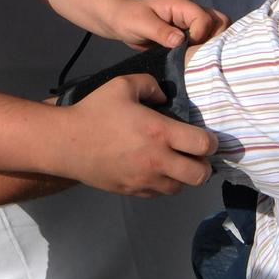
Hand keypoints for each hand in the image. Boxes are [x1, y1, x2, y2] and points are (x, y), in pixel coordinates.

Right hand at [59, 74, 216, 195]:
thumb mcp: (123, 85)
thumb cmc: (95, 111)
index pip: (204, 145)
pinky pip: (159, 193)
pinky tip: (154, 169)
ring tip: (174, 162)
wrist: (66, 142)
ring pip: (180, 187)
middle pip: (200, 175)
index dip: (212, 141)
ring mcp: (145, 179)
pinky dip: (163, 184)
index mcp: (160, 132)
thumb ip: (150, 85)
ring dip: (182, 176)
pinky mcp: (132, 191)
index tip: (206, 137)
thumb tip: (165, 98)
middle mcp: (158, 160)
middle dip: (203, 164)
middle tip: (194, 154)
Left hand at [107, 0, 230, 50]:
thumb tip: (180, 40)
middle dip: (215, 39)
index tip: (185, 47)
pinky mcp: (190, 36)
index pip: (205, 19)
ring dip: (212, 45)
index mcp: (182, 6)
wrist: (121, 21)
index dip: (199, 35)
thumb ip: (160, 31)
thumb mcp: (141, 23)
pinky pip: (207, 41)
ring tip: (197, 58)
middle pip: (220, 21)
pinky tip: (195, 62)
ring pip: (218, 31)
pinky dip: (206, 51)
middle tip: (199, 54)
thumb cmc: (128, 18)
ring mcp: (192, 25)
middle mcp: (191, 13)